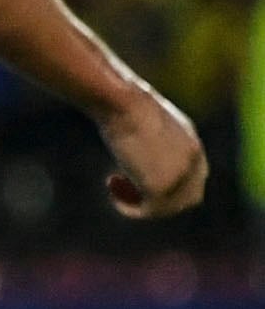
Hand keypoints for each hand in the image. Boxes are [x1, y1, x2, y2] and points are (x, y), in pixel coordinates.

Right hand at [98, 87, 206, 218]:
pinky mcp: (161, 187)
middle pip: (190, 196)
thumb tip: (126, 126)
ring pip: (170, 206)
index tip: (140, 175)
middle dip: (163, 200)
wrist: (121, 101)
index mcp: (191, 141)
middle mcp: (193, 160)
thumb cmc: (120, 99)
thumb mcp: (140, 114)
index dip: (171, 182)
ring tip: (115, 190)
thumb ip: (144, 131)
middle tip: (131, 190)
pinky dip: (131, 208)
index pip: (194, 174)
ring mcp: (180, 175)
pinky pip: (149, 209)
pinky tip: (114, 197)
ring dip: (144, 205)